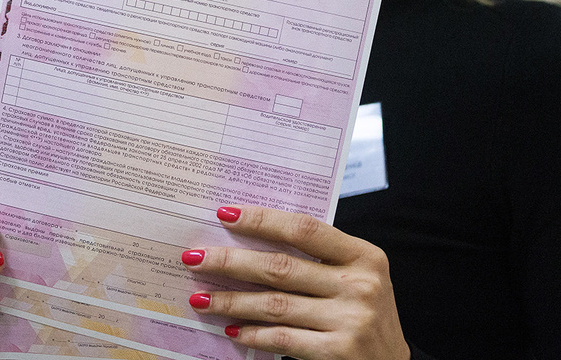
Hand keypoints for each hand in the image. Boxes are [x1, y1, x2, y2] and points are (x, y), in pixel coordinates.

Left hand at [182, 204, 409, 359]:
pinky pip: (283, 338)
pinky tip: (231, 328)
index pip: (303, 229)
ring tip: (202, 298)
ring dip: (232, 301)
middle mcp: (359, 285)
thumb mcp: (356, 276)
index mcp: (363, 255)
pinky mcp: (338, 352)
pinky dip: (253, 334)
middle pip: (280, 267)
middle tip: (196, 258)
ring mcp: (350, 320)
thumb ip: (319, 258)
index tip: (224, 214)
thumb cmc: (364, 313)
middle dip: (231, 262)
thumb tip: (251, 239)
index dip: (261, 220)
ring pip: (274, 304)